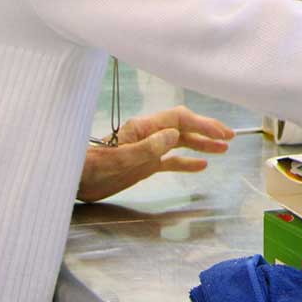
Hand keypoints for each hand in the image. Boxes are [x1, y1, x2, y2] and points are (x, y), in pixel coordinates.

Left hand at [77, 106, 234, 201]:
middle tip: (229, 137)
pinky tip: (202, 166)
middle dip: (206, 131)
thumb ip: (148, 147)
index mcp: (142, 128)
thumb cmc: (91, 168)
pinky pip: (170, 161)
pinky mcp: (143, 165)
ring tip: (223, 149)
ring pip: (180, 143)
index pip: (178, 119)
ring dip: (201, 144)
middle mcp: (147, 136)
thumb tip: (174, 135)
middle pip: (183, 128)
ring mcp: (146, 150)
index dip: (201, 124)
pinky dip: (187, 162)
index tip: (220, 133)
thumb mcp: (120, 159)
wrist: (72, 181)